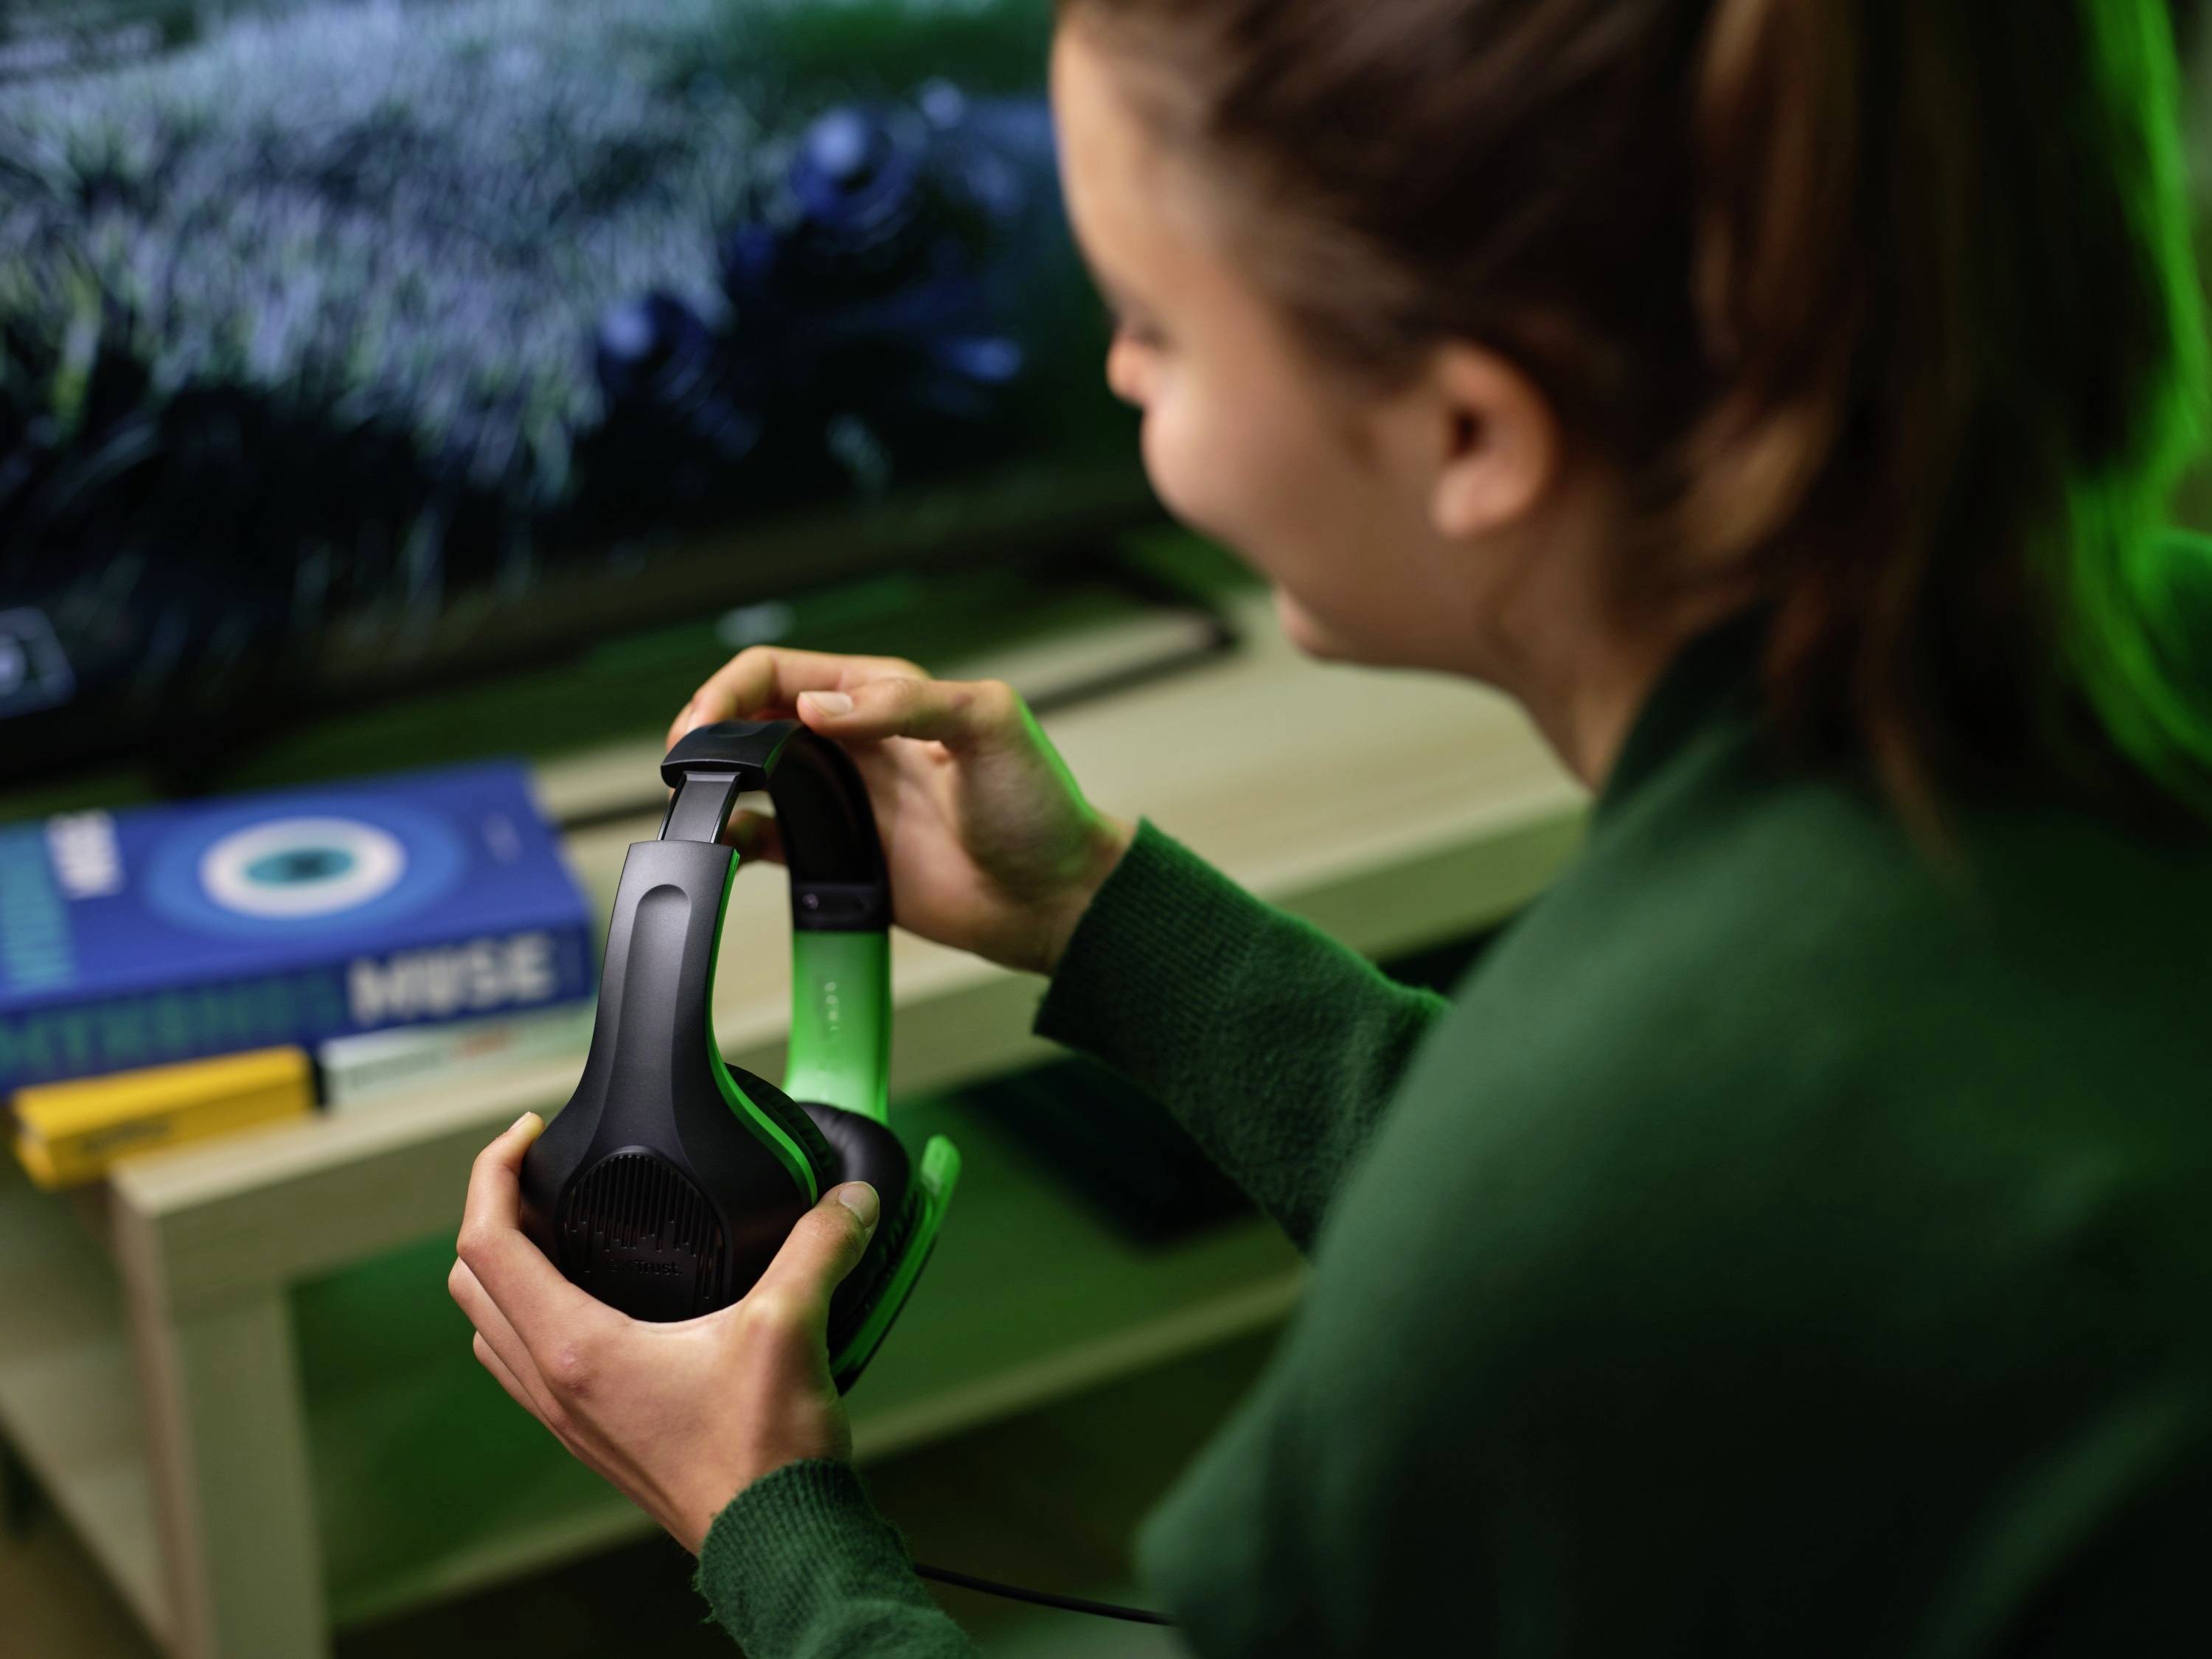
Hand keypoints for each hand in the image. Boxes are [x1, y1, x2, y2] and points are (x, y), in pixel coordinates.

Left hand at [448, 1112, 880, 1554]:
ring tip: (554, 1229)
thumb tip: (851, 1199)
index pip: (488, 1244)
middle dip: (492, 1213)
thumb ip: (819, 1247)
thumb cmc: (763, 1455)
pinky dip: (532, 1319)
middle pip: (472, 1283)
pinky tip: (591, 1301)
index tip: (529, 1135)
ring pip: (491, 1330)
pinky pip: (525, 1367)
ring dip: (503, 1271)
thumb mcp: (792, 1327)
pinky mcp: (594, 1437)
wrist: (775, 1543)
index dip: (493, 1173)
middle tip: (543, 1174)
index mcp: (577, 1349)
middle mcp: (555, 1384)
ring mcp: (568, 1418)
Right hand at [671, 647, 1136, 976]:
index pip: (783, 672)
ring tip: (694, 800)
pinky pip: (771, 839)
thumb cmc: (1040, 808)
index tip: (707, 721)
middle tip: (685, 760)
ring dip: (716, 782)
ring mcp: (844, 798)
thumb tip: (819, 706)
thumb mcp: (991, 726)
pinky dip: (738, 839)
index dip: (733, 688)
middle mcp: (855, 740)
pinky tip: (725, 846)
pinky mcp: (841, 854)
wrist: (1055, 898)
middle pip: (754, 719)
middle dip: (709, 729)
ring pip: (753, 776)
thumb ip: (907, 703)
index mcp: (885, 694)